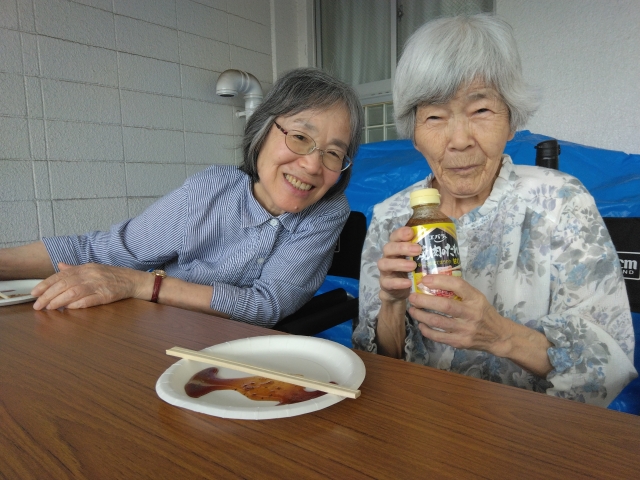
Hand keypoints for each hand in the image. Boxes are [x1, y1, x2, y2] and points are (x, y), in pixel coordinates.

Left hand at [31, 263, 148, 310]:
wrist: (134, 280)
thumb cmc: (113, 276)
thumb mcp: (93, 268)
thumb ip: (75, 269)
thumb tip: (60, 266)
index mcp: (85, 268)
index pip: (61, 275)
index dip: (46, 284)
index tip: (34, 293)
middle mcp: (90, 274)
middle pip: (64, 284)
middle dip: (48, 295)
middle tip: (37, 305)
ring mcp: (98, 284)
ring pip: (74, 292)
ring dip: (59, 301)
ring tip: (49, 308)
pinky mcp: (106, 295)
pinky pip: (89, 299)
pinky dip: (77, 304)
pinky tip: (68, 308)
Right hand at [377, 226, 420, 303]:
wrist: (402, 294)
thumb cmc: (413, 273)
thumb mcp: (419, 262)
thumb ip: (427, 253)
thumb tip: (446, 244)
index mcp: (397, 249)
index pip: (395, 237)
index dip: (400, 233)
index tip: (411, 232)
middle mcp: (389, 257)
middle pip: (388, 248)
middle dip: (402, 247)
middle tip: (417, 249)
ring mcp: (385, 271)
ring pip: (384, 263)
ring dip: (399, 264)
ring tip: (413, 266)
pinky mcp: (385, 284)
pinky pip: (387, 282)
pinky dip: (398, 282)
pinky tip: (408, 283)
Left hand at [407, 274, 514, 356]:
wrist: (498, 336)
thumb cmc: (483, 312)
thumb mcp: (477, 297)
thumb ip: (459, 291)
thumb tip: (431, 282)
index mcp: (476, 299)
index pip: (458, 285)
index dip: (439, 281)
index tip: (424, 279)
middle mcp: (472, 313)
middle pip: (444, 306)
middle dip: (424, 301)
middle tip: (412, 297)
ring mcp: (466, 330)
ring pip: (438, 322)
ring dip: (421, 315)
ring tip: (412, 310)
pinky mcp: (460, 342)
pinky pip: (438, 336)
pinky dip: (426, 330)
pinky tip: (421, 325)